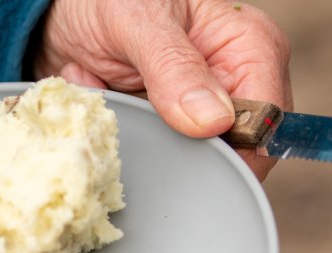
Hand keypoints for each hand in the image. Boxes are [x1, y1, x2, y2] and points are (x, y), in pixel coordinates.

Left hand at [32, 0, 291, 179]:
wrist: (66, 11)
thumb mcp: (141, 22)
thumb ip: (175, 68)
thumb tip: (214, 122)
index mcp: (251, 48)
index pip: (265, 122)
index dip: (233, 149)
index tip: (180, 145)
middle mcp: (236, 82)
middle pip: (233, 151)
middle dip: (175, 141)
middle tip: (130, 103)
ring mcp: (202, 108)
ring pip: (189, 159)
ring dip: (142, 134)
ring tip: (112, 90)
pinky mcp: (170, 126)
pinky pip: (155, 155)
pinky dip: (124, 134)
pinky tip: (105, 96)